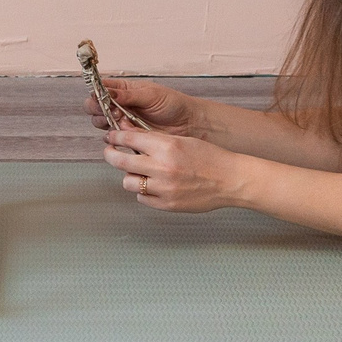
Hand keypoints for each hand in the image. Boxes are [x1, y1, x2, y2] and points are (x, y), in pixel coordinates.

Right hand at [87, 76, 200, 135]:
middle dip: (99, 110)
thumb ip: (128, 95)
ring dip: (107, 123)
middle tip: (113, 112)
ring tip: (124, 122)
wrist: (188, 124)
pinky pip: (113, 138)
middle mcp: (120, 105)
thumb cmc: (173, 104)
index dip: (96, 93)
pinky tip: (128, 132)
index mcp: (124, 90)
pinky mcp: (128, 137)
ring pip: (101, 122)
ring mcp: (123, 121)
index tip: (100, 98)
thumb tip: (108, 92)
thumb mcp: (151, 95)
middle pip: (94, 106)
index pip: (100, 89)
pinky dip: (116, 136)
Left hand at [102, 128, 241, 212]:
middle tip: (110, 153)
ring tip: (140, 173)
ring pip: (128, 182)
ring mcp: (163, 188)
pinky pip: (142, 198)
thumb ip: (156, 140)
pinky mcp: (167, 204)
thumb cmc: (209, 158)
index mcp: (166, 146)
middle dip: (111, 155)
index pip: (128, 138)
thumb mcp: (182, 141)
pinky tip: (154, 186)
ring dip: (131, 176)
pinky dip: (144, 192)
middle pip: (120, 161)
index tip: (111, 138)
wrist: (230, 180)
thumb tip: (130, 137)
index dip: (115, 137)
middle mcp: (161, 167)